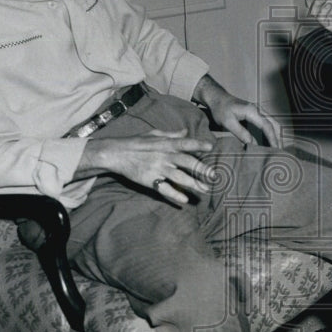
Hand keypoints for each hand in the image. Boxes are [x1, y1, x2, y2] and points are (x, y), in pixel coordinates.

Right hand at [86, 128, 216, 205]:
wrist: (116, 153)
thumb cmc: (136, 142)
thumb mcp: (154, 134)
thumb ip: (172, 134)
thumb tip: (187, 131)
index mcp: (166, 144)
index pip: (185, 143)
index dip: (198, 144)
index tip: (210, 147)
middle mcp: (164, 156)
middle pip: (187, 163)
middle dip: (202, 169)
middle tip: (214, 176)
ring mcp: (158, 169)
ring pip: (179, 177)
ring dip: (193, 184)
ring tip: (205, 190)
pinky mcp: (150, 180)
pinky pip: (164, 189)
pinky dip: (174, 195)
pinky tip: (184, 200)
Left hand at [208, 90, 282, 147]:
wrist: (217, 98)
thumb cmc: (220, 109)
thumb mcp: (227, 122)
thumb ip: (240, 133)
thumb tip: (252, 143)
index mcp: (252, 111)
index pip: (267, 126)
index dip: (272, 138)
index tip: (275, 149)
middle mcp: (258, 110)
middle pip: (273, 124)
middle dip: (277, 138)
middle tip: (278, 152)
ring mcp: (258, 111)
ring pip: (271, 124)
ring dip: (274, 135)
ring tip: (274, 149)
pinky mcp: (255, 114)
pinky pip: (266, 124)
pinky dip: (269, 133)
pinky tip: (267, 142)